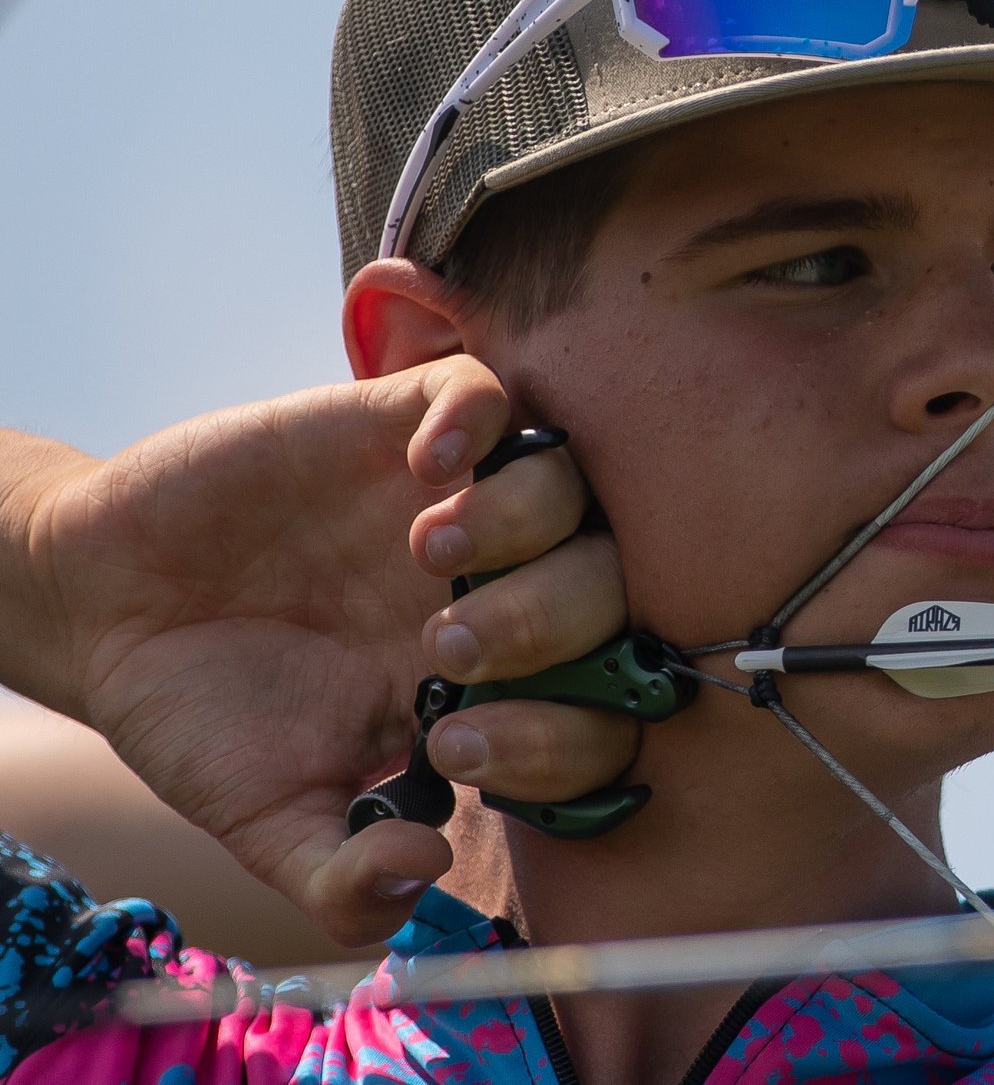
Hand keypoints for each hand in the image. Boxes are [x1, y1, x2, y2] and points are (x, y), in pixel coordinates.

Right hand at [10, 356, 634, 944]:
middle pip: (612, 595)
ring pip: (570, 489)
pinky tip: (422, 463)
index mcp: (493, 696)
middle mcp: (500, 596)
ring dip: (525, 522)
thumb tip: (424, 872)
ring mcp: (459, 506)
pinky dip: (479, 418)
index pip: (601, 716)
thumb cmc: (205, 718)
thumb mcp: (268, 820)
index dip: (563, 739)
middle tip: (447, 646)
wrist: (102, 612)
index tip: (455, 750)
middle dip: (549, 626)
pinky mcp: (398, 427)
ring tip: (428, 551)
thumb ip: (344, 875)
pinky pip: (490, 396)